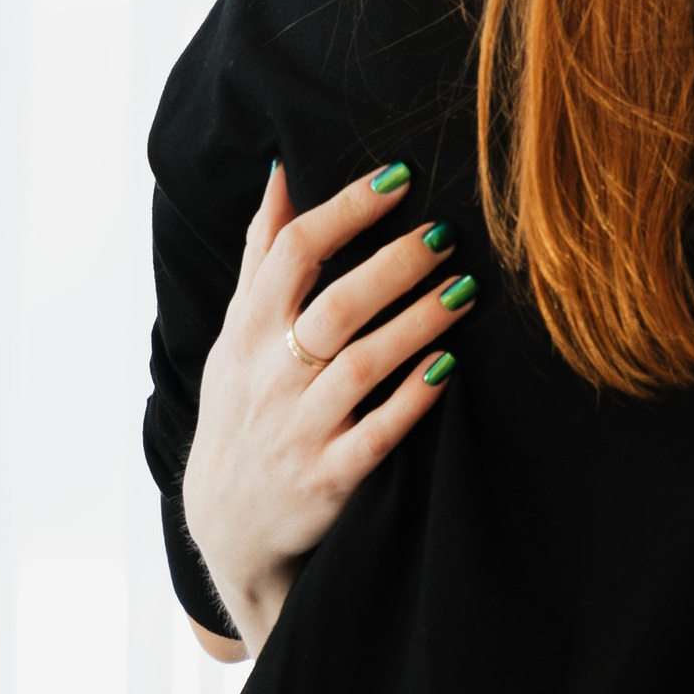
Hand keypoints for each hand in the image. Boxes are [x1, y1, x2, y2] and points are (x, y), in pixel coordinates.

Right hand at [179, 163, 471, 652]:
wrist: (228, 522)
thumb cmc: (243, 406)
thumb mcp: (236, 332)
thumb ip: (262, 254)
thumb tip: (283, 171)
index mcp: (248, 330)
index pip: (292, 253)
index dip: (345, 210)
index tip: (400, 176)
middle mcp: (271, 376)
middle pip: (333, 307)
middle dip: (392, 266)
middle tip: (446, 233)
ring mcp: (299, 429)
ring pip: (360, 367)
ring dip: (415, 325)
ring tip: (465, 290)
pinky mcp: (329, 478)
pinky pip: (375, 435)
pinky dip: (410, 401)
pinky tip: (448, 367)